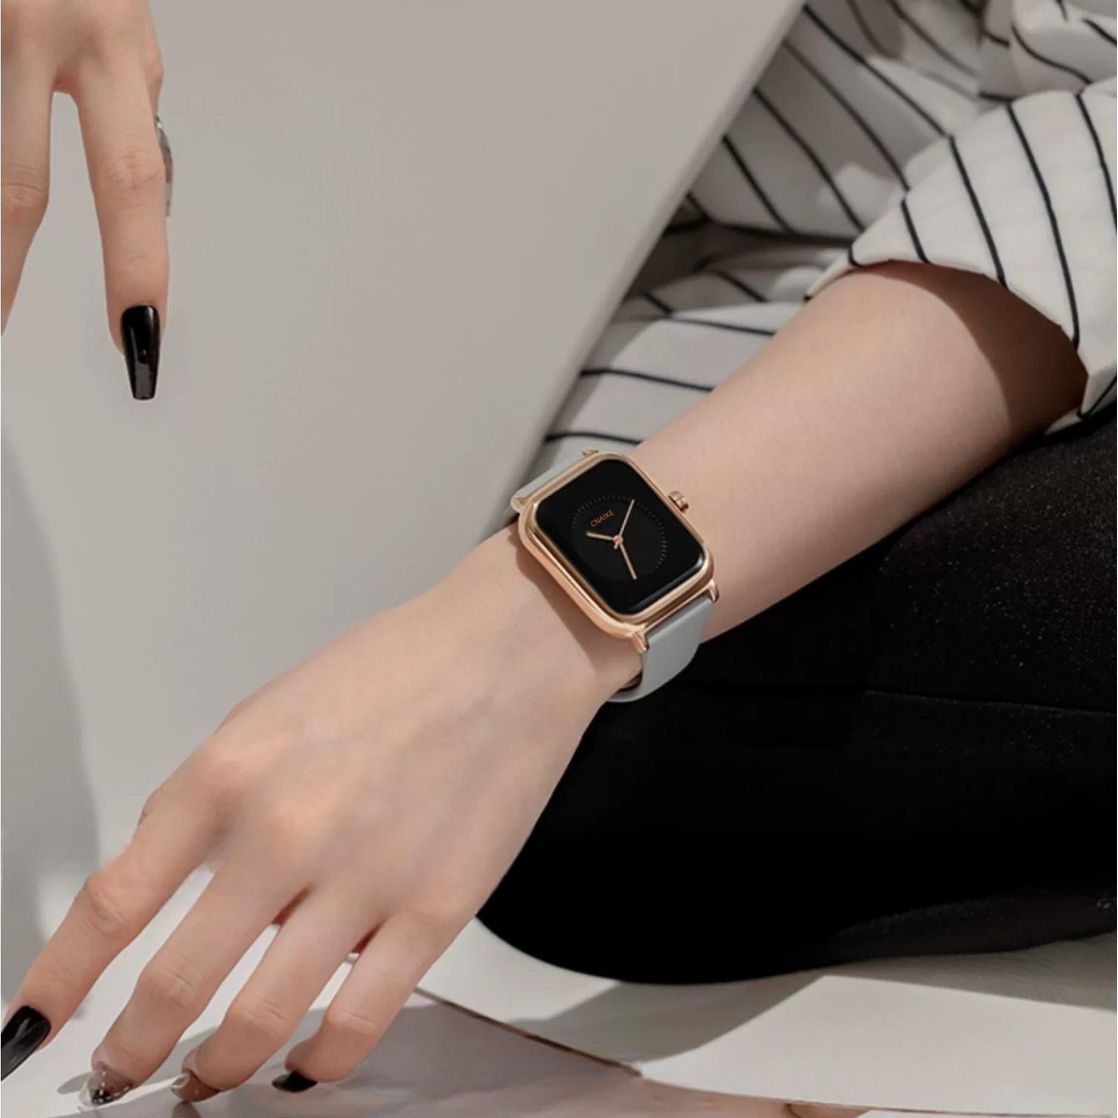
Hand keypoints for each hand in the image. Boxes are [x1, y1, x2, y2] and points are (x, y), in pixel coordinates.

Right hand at [1, 0, 167, 396]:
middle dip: (6, 275)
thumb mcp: (117, 12)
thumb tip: (142, 175)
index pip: (131, 184)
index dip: (137, 270)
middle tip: (5, 336)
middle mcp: (45, 29)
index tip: (141, 336)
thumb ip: (122, 91)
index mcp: (112, 45)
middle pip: (20, 187)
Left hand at [1, 530, 637, 1101]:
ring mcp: (364, 876)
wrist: (505, 652)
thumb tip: (175, 898)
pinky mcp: (437, 908)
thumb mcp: (269, 714)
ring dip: (216, 1071)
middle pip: (171, 986)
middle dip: (132, 1054)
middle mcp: (284, 831)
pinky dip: (319, 1065)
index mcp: (230, 771)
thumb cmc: (394, 670)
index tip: (34, 1026)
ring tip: (207, 1082)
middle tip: (122, 1075)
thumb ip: (210, 805)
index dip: (58, 983)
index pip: (111, 904)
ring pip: (259, 1023)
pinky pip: (359, 1022)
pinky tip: (305, 1067)